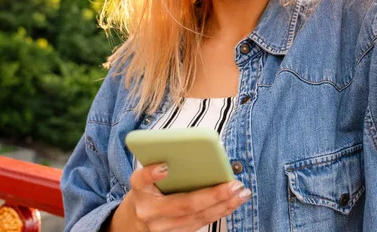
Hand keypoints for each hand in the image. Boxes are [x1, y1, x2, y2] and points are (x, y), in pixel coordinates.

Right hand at [109, 163, 250, 231]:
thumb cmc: (147, 190)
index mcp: (139, 190)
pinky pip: (202, 223)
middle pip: (182, 204)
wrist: (135, 221)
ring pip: (197, 217)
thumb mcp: (147, 176)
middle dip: (212, 195)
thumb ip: (162, 164)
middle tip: (234, 184)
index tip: (164, 166)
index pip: (141, 180)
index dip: (151, 173)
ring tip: (241, 192)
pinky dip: (221, 211)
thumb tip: (191, 152)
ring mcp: (162, 227)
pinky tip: (234, 201)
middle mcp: (149, 211)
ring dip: (224, 205)